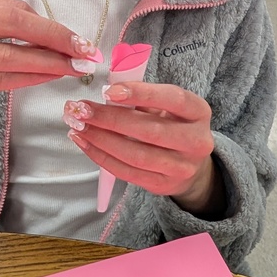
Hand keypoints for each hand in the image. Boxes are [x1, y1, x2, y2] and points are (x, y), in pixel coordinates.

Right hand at [0, 0, 98, 158]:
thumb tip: (32, 15)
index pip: (8, 6)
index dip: (46, 21)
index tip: (75, 37)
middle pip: (10, 20)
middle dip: (54, 35)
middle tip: (85, 48)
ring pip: (6, 53)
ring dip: (47, 60)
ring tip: (75, 67)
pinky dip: (27, 78)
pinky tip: (48, 79)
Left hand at [63, 83, 225, 216]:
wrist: (189, 163)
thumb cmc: (171, 124)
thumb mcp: (166, 106)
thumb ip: (142, 98)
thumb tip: (107, 94)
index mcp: (199, 112)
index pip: (173, 99)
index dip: (141, 93)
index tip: (108, 91)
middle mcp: (197, 141)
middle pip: (150, 131)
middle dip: (110, 119)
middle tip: (80, 109)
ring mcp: (182, 167)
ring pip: (136, 155)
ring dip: (101, 139)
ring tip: (77, 126)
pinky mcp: (163, 185)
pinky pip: (127, 172)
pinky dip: (102, 157)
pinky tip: (85, 143)